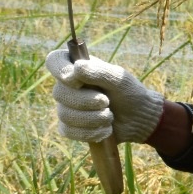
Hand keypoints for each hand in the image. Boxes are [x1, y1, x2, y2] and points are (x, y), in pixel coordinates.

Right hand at [45, 48, 165, 143]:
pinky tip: (105, 130)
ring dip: (92, 118)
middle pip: (59, 93)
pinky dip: (90, 132)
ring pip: (65, 114)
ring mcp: (66, 107)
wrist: (138, 118)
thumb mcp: (119, 79)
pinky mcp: (69, 127)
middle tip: (106, 102)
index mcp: (78, 67)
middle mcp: (67, 86)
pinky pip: (68, 131)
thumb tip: (77, 67)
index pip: (55, 61)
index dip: (60, 70)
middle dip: (86, 101)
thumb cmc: (129, 93)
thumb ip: (99, 72)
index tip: (76, 80)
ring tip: (109, 117)